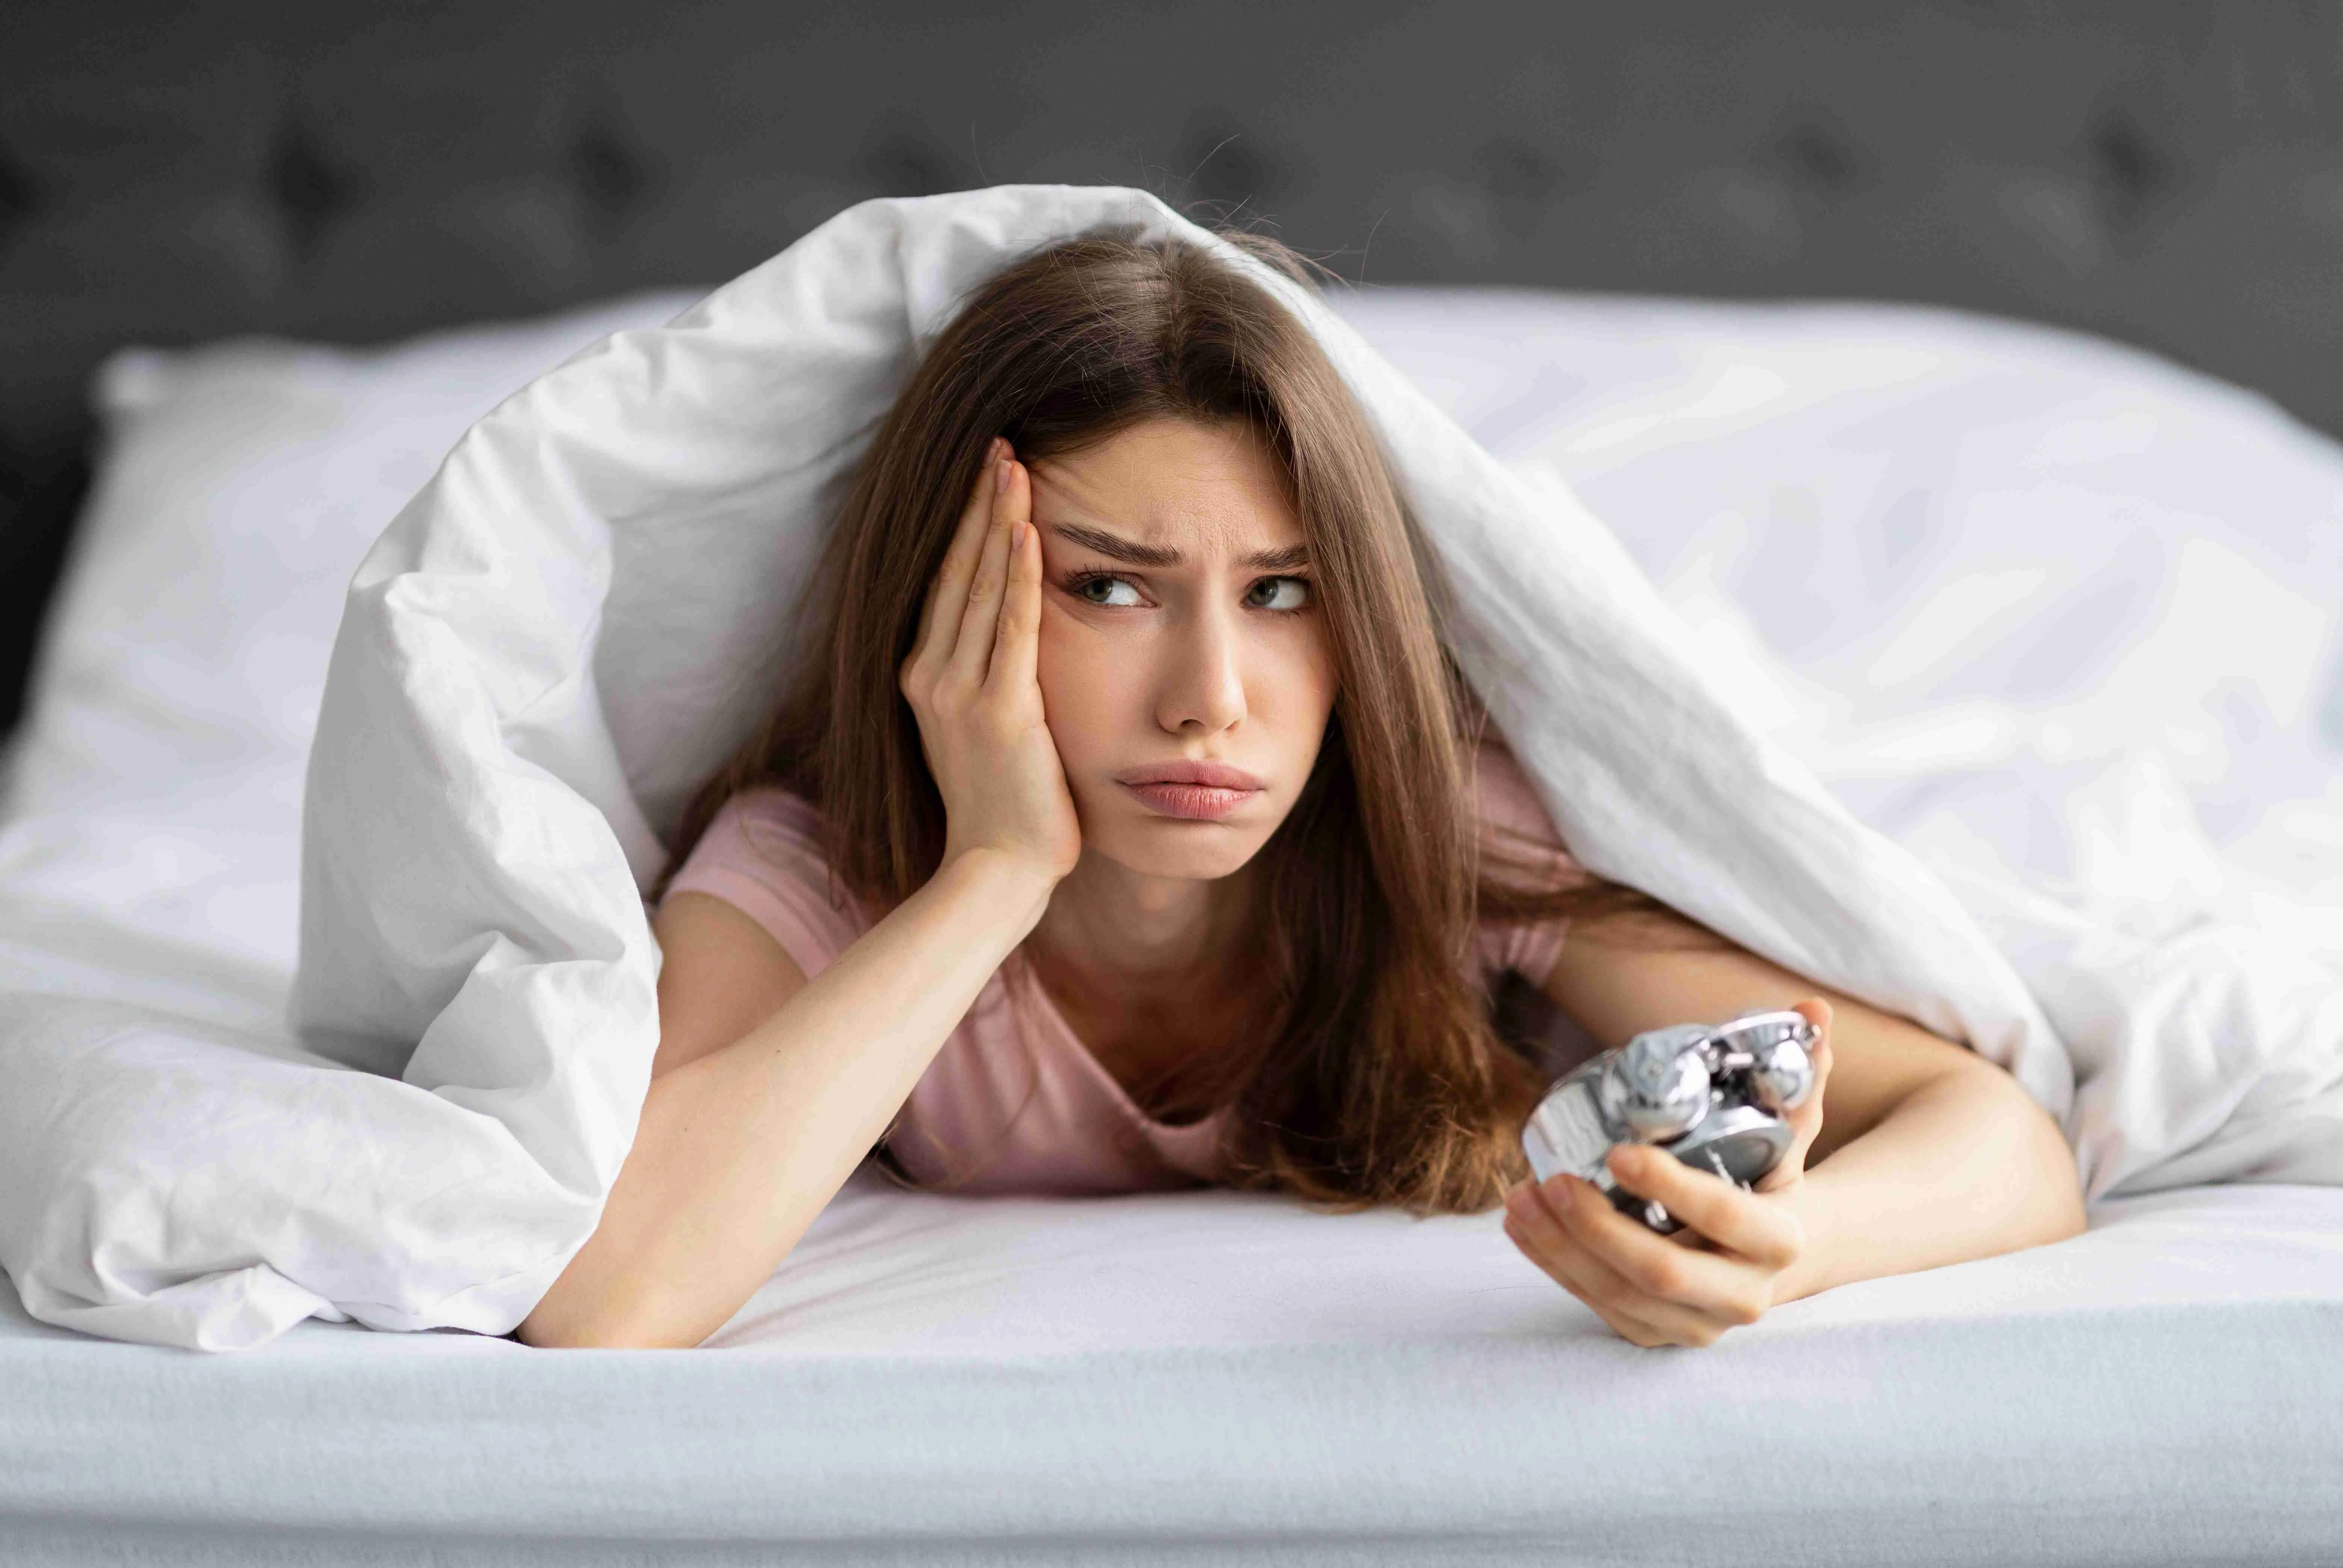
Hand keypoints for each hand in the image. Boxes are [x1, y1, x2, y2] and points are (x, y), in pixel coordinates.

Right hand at [898, 438, 1082, 885]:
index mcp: (923, 679)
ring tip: (1014, 465)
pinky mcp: (1000, 712)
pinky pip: (1010, 629)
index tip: (986, 475)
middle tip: (1000, 445)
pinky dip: (1018, 578)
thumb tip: (1014, 634)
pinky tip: (1027, 530)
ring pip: (980, 588)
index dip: (964, 526)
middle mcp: (930, 677)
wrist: (997, 869)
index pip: (945, 584)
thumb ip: (989, 678)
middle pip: (956, 572)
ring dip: (999, 522)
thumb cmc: (1005, 805)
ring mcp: (960, 694)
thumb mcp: (982, 730)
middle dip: (979, 505)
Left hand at [1502, 997, 1836, 1346]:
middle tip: (1552, 1179)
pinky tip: (1522, 1225)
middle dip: (1597, 1226)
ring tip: (1521, 1196)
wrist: (1780, 1253)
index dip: (1670, 1186)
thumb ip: (1802, 1071)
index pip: (1724, 1216)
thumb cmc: (1775, 1176)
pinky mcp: (1659, 1334)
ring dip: (1561, 1247)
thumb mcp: (1792, 1129)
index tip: (1616, 1150)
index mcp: (1781, 1242)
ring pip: (1618, 1296)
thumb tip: (1812, 1007)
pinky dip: (1554, 1265)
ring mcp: (1699, 1324)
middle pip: (1660, 1271)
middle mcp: (1744, 1295)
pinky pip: (1598, 1307)